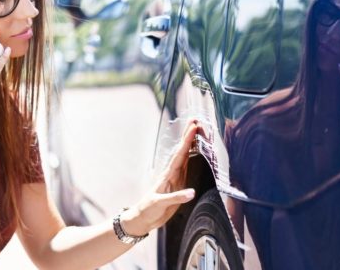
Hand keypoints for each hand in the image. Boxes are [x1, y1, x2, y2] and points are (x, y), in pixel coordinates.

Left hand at [121, 120, 198, 235]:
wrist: (143, 218)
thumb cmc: (149, 210)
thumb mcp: (160, 204)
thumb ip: (176, 198)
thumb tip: (192, 192)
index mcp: (168, 176)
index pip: (180, 155)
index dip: (187, 141)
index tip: (193, 128)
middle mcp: (172, 174)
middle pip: (183, 151)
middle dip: (189, 136)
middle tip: (195, 121)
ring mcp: (175, 178)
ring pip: (185, 157)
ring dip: (191, 144)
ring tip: (197, 132)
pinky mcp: (178, 185)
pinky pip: (187, 168)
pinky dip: (192, 158)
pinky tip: (196, 152)